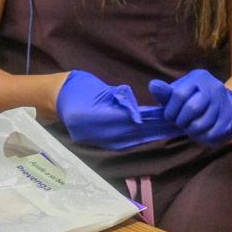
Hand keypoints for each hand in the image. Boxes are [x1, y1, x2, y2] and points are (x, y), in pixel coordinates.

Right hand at [56, 70, 180, 149]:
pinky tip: (152, 137)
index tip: (168, 116)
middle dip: (155, 130)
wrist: (55, 97)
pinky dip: (138, 140)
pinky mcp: (96, 143)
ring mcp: (94, 140)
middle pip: (131, 134)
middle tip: (176, 125)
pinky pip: (121, 144)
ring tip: (169, 132)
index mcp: (94, 117)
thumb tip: (139, 113)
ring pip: (129, 142)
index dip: (150, 119)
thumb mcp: (102, 88)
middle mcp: (94, 133)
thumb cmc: (78, 86)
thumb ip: (121, 99)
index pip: (129, 121)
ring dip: (150, 137)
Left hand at [148, 69, 231, 146]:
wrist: (220, 103)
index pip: (179, 95)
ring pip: (203, 123)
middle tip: (180, 124)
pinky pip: (214, 132)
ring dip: (192, 131)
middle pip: (192, 108)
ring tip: (190, 129)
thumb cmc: (191, 99)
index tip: (169, 117)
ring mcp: (224, 102)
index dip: (170, 110)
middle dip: (182, 121)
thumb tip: (153, 85)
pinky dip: (204, 137)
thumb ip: (165, 93)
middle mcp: (214, 86)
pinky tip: (201, 134)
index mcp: (199, 77)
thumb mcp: (177, 93)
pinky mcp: (231, 116)